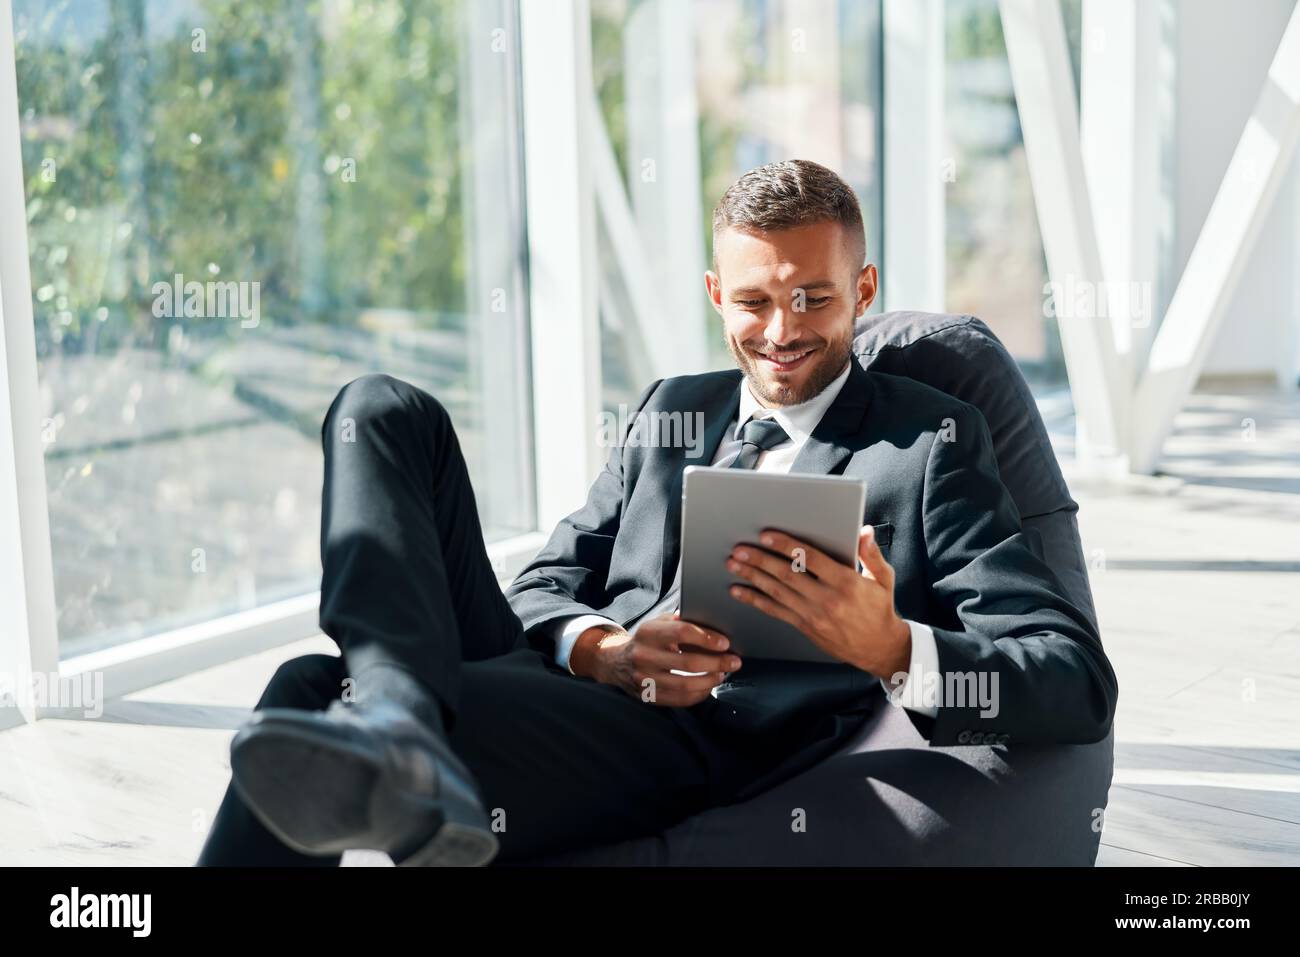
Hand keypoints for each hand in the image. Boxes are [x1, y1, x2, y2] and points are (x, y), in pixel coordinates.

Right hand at [577, 613, 740, 707]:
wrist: (616, 662)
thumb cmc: (647, 640)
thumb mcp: (658, 623)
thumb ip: (681, 623)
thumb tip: (715, 626)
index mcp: (647, 632)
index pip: (681, 633)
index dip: (706, 638)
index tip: (725, 643)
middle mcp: (643, 656)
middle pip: (687, 663)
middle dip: (717, 663)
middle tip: (734, 661)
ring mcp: (644, 679)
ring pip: (685, 685)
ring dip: (710, 681)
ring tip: (723, 674)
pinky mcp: (647, 696)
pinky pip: (679, 700)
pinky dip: (699, 695)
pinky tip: (709, 687)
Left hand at [726, 525, 910, 679]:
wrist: (879, 648)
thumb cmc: (880, 609)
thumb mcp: (883, 579)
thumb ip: (871, 554)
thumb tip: (864, 531)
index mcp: (845, 582)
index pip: (810, 559)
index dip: (786, 546)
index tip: (767, 535)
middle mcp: (826, 599)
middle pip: (787, 575)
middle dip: (760, 560)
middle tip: (739, 549)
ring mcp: (813, 614)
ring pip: (777, 592)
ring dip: (752, 577)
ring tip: (734, 565)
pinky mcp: (805, 626)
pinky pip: (776, 611)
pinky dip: (755, 600)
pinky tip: (740, 591)